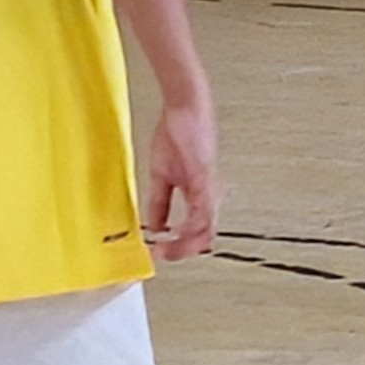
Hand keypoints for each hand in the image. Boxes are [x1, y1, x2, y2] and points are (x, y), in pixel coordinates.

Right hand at [143, 96, 218, 262]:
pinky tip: (179, 231)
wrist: (184, 108)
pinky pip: (204, 208)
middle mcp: (207, 195)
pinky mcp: (205, 177)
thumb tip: (155, 225)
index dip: (178, 246)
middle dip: (182, 251)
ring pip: (207, 228)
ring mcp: (208, 187)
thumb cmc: (177, 134)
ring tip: (167, 250)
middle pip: (204, 237)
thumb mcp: (162, 176)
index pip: (195, 232)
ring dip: (186, 243)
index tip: (157, 252)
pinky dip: (192, 225)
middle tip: (162, 256)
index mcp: (198, 196)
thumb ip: (159, 202)